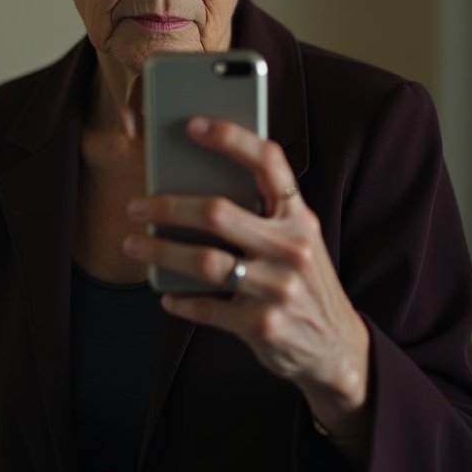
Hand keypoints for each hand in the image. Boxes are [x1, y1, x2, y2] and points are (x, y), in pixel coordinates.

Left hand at [123, 116, 371, 446]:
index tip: (193, 124)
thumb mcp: (297, 240)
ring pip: (205, 262)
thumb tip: (192, 183)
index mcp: (299, 218)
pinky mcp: (263, 326)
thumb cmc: (302, 280)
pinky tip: (166, 296)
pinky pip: (207, 308)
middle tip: (137, 206)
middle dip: (169, 206)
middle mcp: (293, 248)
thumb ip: (261, 214)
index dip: (231, 138)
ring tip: (134, 245)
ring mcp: (278, 289)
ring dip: (161, 252)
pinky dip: (180, 301)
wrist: (337, 347)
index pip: (268, 162)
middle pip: (218, 213)